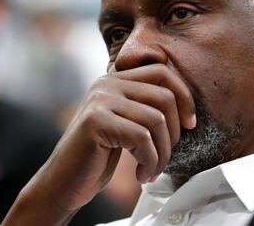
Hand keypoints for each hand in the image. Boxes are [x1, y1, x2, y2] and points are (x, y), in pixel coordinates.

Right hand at [2, 64, 195, 225]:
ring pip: (156, 119)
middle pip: (164, 95)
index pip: (162, 71)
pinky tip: (141, 175)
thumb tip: (187, 102)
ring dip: (162, 153)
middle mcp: (107, 83)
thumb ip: (145, 105)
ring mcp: (100, 100)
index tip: (189, 124)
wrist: (63, 182)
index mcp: (115, 79)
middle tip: (165, 156)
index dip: (184, 97)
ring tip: (152, 170)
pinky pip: (142, 137)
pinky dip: (150, 161)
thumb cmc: (98, 156)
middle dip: (174, 132)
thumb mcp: (125, 123)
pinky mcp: (96, 121)